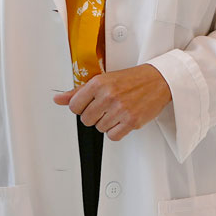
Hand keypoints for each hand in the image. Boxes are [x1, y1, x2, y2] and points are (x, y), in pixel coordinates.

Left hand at [52, 64, 171, 140]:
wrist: (157, 80)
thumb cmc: (130, 79)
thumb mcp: (102, 80)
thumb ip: (78, 92)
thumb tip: (58, 99)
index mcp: (98, 83)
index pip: (74, 106)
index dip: (80, 107)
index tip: (88, 104)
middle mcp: (108, 96)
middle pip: (86, 119)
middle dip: (93, 115)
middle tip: (105, 106)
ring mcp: (120, 109)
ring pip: (99, 128)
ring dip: (106, 123)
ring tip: (115, 111)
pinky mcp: (131, 121)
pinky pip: (112, 136)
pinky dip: (115, 131)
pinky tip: (121, 120)